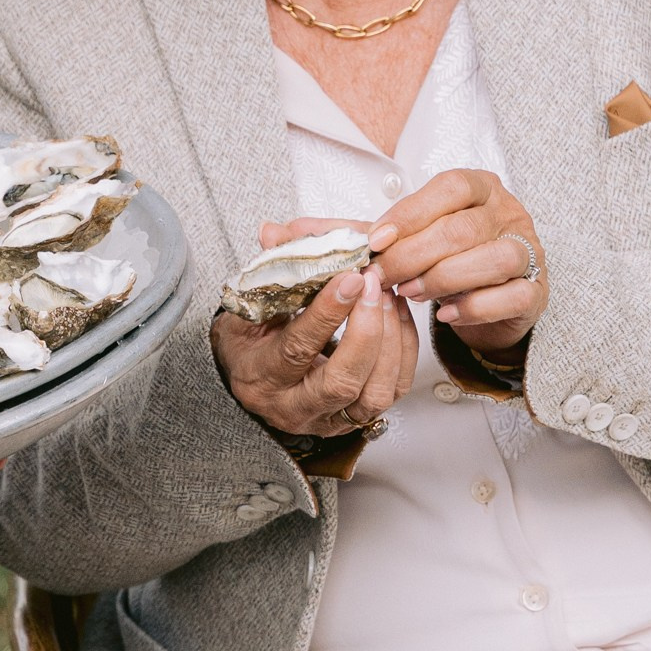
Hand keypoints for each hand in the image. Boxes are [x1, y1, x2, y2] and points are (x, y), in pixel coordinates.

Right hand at [210, 220, 417, 444]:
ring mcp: (331, 418)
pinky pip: (394, 390)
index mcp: (260, 377)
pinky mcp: (359, 417)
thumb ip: (267, 271)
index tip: (350, 277)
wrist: (255, 378)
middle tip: (374, 284)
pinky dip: (403, 350)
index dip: (327, 313)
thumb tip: (274, 231)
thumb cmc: (250, 339)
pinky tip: (397, 315)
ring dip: (390, 340)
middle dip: (367, 331)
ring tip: (387, 295)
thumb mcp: (247, 305)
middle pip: (342, 381)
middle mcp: (295, 407)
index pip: (297, 349)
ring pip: (375, 392)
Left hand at [369, 167, 546, 352]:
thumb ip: (390, 233)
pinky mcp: (537, 292)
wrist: (494, 301)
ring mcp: (530, 252)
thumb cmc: (453, 258)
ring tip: (410, 293)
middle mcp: (510, 213)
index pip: (450, 187)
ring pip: (494, 259)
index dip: (410, 213)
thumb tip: (342, 238)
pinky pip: (510, 297)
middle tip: (382, 276)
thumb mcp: (422, 236)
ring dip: (442, 279)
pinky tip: (444, 314)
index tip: (375, 241)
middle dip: (413, 255)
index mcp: (482, 187)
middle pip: (463, 228)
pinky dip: (473, 307)